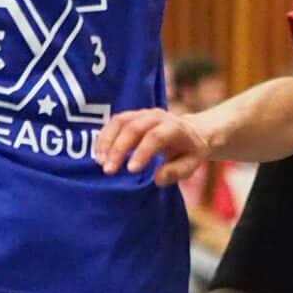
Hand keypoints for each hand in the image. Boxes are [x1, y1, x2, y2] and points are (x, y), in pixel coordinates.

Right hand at [98, 106, 213, 184]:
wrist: (193, 132)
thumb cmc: (190, 152)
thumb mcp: (191, 164)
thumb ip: (176, 172)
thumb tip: (157, 178)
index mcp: (174, 128)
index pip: (155, 137)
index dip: (142, 152)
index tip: (130, 170)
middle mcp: (157, 116)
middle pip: (133, 128)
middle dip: (118, 149)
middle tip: (108, 171)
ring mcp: (143, 113)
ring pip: (120, 122)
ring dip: (107, 141)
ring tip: (100, 162)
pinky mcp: (132, 115)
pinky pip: (114, 122)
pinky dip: (104, 137)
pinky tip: (99, 154)